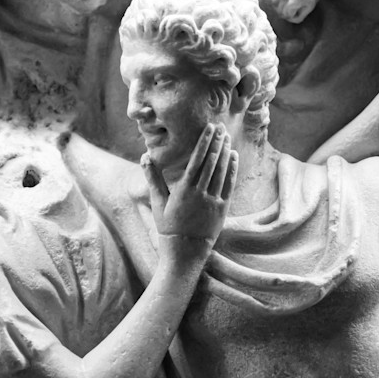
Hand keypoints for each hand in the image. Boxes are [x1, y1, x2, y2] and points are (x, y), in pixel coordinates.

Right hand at [142, 123, 237, 247]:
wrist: (184, 250)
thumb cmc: (168, 226)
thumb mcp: (158, 202)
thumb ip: (153, 178)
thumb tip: (144, 157)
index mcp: (184, 190)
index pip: (197, 160)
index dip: (204, 142)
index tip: (209, 128)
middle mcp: (200, 193)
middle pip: (211, 162)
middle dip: (217, 142)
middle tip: (221, 127)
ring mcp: (213, 201)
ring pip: (222, 171)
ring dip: (225, 152)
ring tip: (227, 137)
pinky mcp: (222, 209)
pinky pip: (229, 185)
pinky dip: (232, 169)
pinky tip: (234, 156)